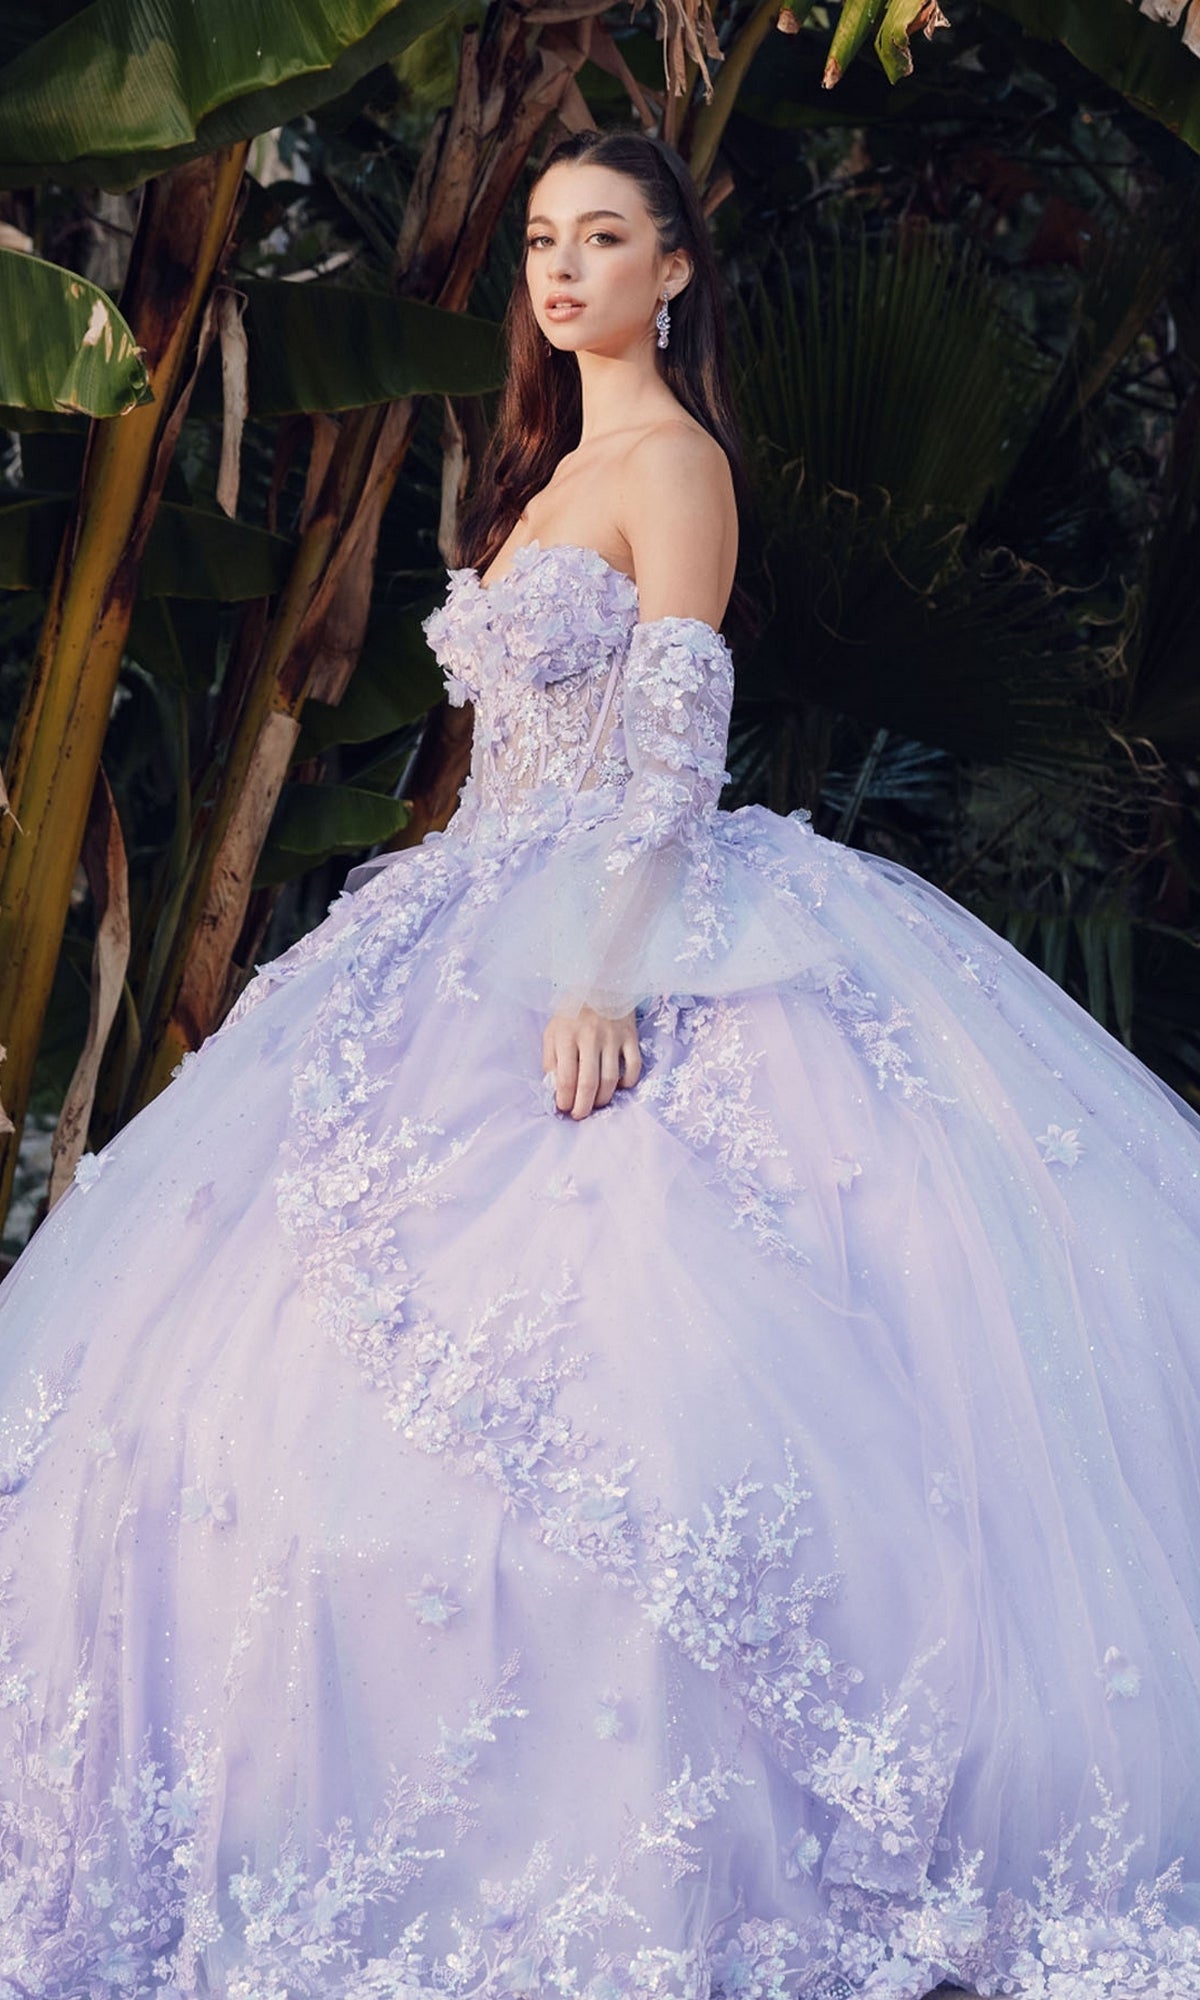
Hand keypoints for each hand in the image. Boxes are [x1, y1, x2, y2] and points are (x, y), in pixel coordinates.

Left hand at [542, 1005, 642, 1119]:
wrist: (601, 982)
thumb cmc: (572, 1012)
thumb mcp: (553, 1031)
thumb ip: (550, 1060)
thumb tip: (555, 1089)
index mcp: (566, 1036)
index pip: (565, 1078)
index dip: (564, 1099)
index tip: (563, 1107)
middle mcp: (590, 1037)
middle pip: (588, 1083)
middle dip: (583, 1107)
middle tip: (579, 1115)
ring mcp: (613, 1037)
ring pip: (611, 1080)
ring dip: (603, 1099)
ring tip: (596, 1103)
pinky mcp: (631, 1036)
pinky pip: (634, 1067)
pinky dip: (628, 1082)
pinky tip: (619, 1086)